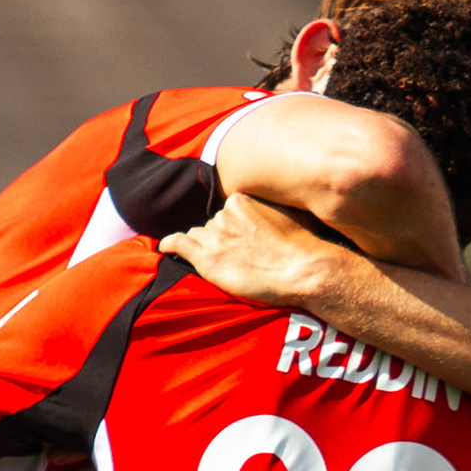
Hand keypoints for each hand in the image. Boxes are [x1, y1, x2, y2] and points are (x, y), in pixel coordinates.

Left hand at [163, 194, 353, 310]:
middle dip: (222, 237)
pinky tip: (164, 247)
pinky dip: (169, 244)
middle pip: (212, 224)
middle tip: (241, 255)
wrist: (307, 271)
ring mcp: (214, 237)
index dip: (235, 226)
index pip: (227, 210)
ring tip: (222, 261)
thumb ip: (272, 207)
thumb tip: (273, 206)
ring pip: (199, 235)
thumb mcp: (291, 212)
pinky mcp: (207, 260)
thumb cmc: (306, 244)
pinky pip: (178, 244)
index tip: (246, 239)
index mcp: (241, 200)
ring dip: (206, 246)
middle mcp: (224, 214)